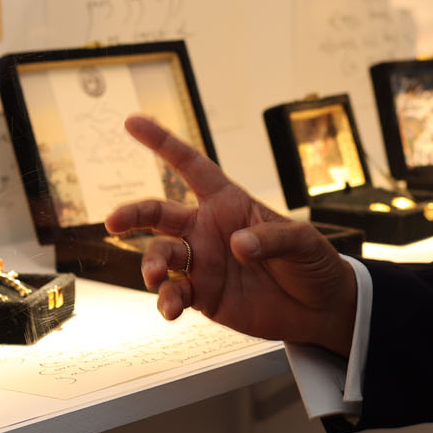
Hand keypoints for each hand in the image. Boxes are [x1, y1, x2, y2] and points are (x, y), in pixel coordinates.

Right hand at [105, 115, 357, 356]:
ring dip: (151, 264)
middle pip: (158, 213)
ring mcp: (202, 263)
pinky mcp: (203, 296)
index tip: (132, 122)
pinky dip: (166, 301)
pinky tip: (170, 309)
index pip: (190, 166)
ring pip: (161, 256)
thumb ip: (270, 240)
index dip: (162, 143)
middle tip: (114, 221)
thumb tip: (235, 246)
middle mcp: (207, 229)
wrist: (319, 308)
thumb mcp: (302, 242)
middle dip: (132, 214)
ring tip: (156, 277)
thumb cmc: (311, 262)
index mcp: (228, 202)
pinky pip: (173, 294)